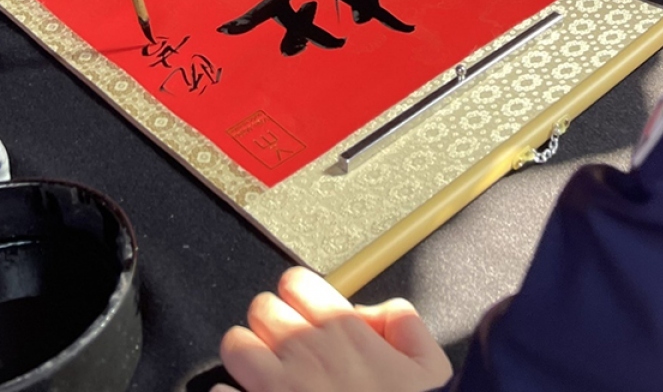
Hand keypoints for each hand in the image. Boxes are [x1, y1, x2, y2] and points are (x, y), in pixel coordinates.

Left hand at [218, 268, 451, 391]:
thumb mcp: (428, 366)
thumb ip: (403, 322)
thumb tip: (369, 315)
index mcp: (341, 331)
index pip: (295, 281)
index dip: (300, 295)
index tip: (306, 311)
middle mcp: (303, 351)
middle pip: (261, 307)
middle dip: (272, 322)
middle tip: (287, 344)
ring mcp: (275, 387)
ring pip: (235, 344)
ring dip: (247, 355)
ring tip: (263, 372)